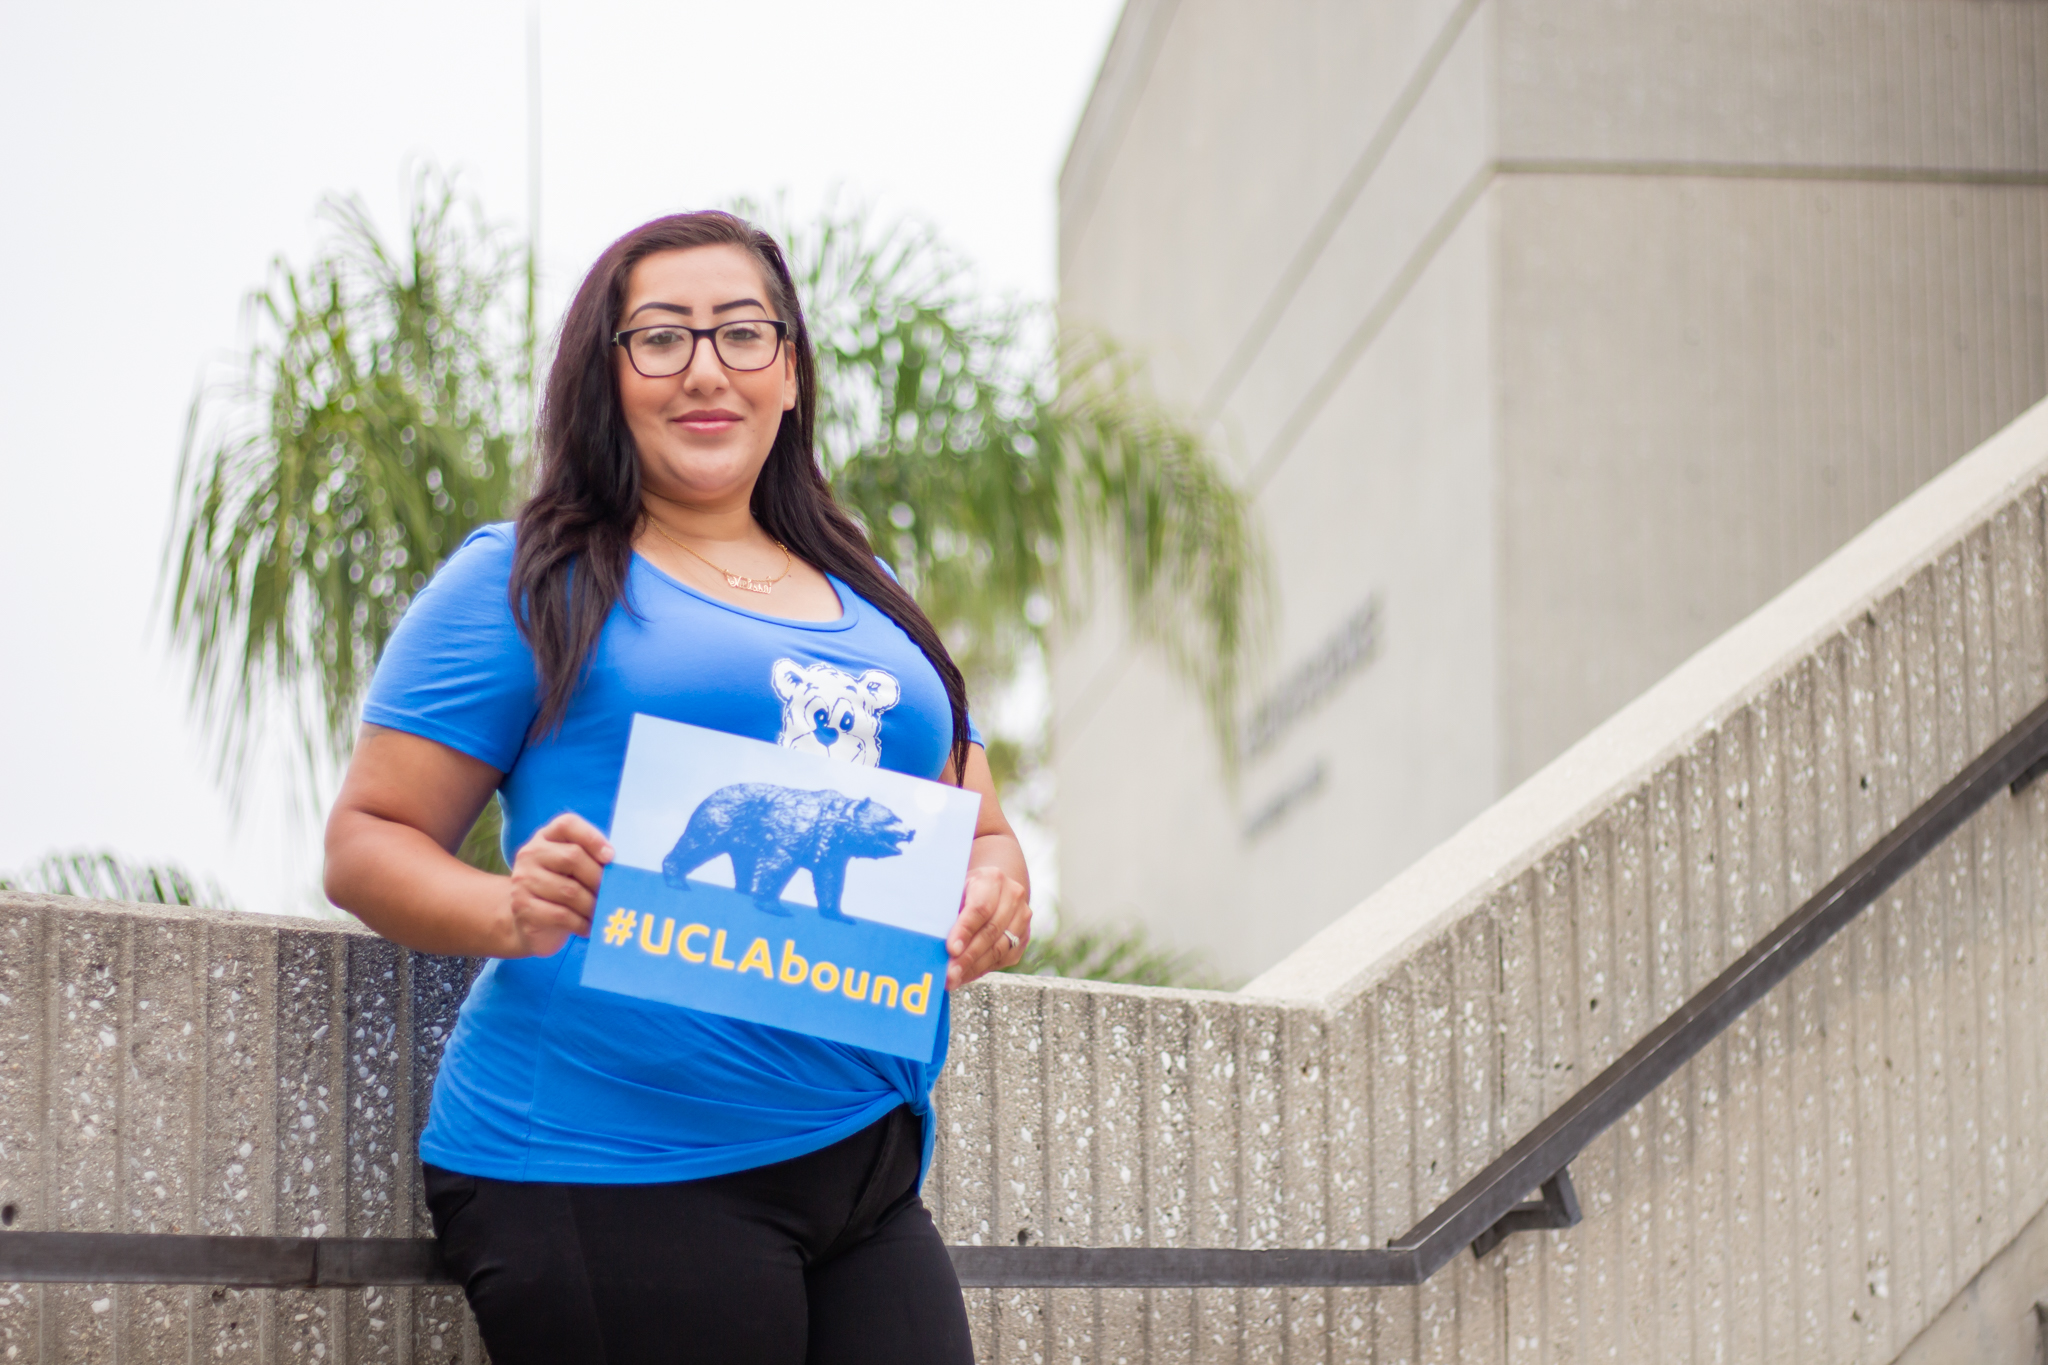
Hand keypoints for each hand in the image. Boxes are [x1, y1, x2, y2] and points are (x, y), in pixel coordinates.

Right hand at [503, 812, 612, 957]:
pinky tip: (589, 927)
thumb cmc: (562, 891)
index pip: (567, 824)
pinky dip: (581, 923)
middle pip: (572, 857)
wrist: (529, 923)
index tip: (611, 857)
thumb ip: (593, 861)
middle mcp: (530, 854)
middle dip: (598, 878)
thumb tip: (623, 869)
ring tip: (603, 914)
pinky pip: (561, 914)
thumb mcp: (575, 870)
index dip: (592, 837)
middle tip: (612, 893)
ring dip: (592, 905)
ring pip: (569, 890)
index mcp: (546, 837)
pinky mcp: (522, 907)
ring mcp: (523, 880)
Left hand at [947, 865, 1030, 988]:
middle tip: (949, 974)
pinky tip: (965, 975)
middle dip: (968, 956)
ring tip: (954, 979)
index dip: (965, 930)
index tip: (951, 949)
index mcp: (993, 880)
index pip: (980, 908)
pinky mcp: (1024, 936)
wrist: (995, 888)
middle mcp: (1013, 897)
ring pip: (999, 948)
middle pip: (990, 932)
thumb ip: (948, 910)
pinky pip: (1003, 958)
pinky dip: (982, 969)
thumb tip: (931, 938)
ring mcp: (1022, 918)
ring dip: (974, 967)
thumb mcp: (956, 890)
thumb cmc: (966, 890)